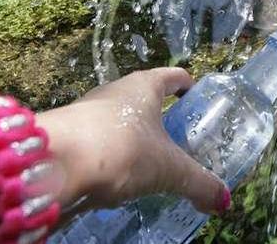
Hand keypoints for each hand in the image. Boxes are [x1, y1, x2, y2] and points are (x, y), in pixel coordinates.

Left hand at [37, 68, 230, 214]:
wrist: (54, 164)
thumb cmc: (121, 150)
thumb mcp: (168, 171)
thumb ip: (198, 184)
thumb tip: (222, 200)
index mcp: (144, 86)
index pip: (174, 76)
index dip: (188, 86)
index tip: (197, 100)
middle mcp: (115, 91)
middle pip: (145, 99)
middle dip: (161, 119)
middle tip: (179, 142)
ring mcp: (88, 111)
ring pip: (119, 120)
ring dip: (134, 138)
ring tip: (149, 164)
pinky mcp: (69, 134)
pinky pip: (99, 141)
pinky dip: (111, 155)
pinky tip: (117, 176)